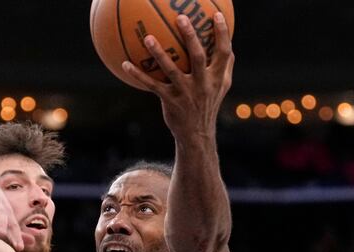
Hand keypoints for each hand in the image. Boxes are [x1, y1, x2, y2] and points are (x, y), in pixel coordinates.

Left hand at [122, 12, 233, 142]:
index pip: (224, 52)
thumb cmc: (208, 105)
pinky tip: (125, 64)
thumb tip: (228, 44)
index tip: (215, 15)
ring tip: (147, 37)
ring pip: (171, 69)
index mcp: (217, 78)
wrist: (197, 134)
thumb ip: (225, 66)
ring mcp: (185, 93)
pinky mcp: (170, 101)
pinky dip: (138, 75)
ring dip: (159, 53)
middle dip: (190, 36)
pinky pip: (151, 85)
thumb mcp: (222, 87)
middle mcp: (203, 84)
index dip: (222, 34)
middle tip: (181, 17)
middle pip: (197, 56)